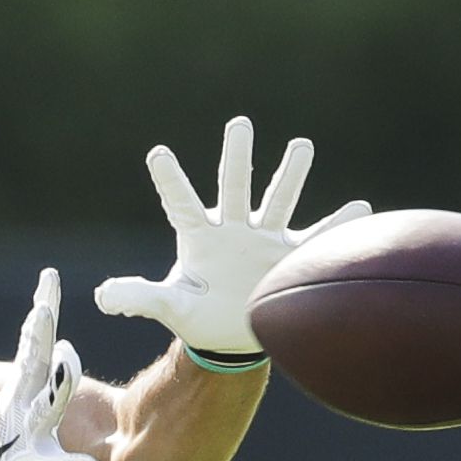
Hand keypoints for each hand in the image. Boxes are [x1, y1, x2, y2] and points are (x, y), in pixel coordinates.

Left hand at [95, 116, 370, 356]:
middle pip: (233, 186)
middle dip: (236, 157)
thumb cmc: (197, 315)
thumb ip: (139, 297)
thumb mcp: (170, 306)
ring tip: (301, 145)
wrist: (233, 335)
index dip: (170, 180)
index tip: (157, 154)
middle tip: (238, 124)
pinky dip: (338, 226)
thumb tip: (102, 297)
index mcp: (197, 236)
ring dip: (289, 174)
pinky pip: (317, 238)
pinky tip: (359, 209)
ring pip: (278, 199)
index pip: (180, 203)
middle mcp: (232, 228)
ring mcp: (264, 238)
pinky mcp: (290, 256)